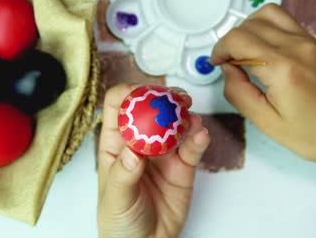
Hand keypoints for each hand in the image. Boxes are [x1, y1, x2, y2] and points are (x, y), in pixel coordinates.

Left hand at [97, 84, 209, 237]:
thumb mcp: (115, 198)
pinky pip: (192, 147)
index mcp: (116, 144)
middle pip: (151, 109)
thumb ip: (124, 174)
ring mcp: (163, 153)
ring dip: (184, 114)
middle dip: (163, 99)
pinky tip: (200, 135)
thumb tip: (133, 151)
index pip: (117, 107)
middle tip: (175, 98)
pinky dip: (198, 137)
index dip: (128, 95)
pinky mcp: (183, 166)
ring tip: (190, 115)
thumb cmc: (120, 221)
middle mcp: (141, 142)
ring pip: (175, 123)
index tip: (142, 94)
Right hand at [211, 4, 315, 224]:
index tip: (216, 65)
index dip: (219, 50)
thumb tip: (227, 70)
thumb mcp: (269, 125)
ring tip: (244, 53)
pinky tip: (264, 51)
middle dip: (231, 41)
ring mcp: (309, 42)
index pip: (238, 40)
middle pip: (249, 24)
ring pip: (268, 14)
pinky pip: (285, 21)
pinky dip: (266, 28)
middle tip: (228, 64)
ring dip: (248, 29)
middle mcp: (296, 47)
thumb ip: (240, 94)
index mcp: (282, 69)